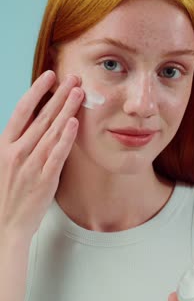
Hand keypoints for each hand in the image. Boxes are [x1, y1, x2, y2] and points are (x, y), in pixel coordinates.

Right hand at [0, 71, 83, 241]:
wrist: (7, 224)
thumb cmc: (9, 191)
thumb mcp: (7, 161)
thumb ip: (21, 141)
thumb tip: (38, 118)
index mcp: (6, 145)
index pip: (22, 111)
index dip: (36, 91)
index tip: (49, 76)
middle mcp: (17, 151)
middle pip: (41, 116)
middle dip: (59, 94)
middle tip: (74, 78)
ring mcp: (31, 165)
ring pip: (51, 131)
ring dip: (66, 109)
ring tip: (79, 92)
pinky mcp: (44, 179)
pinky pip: (57, 154)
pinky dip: (65, 138)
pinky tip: (74, 123)